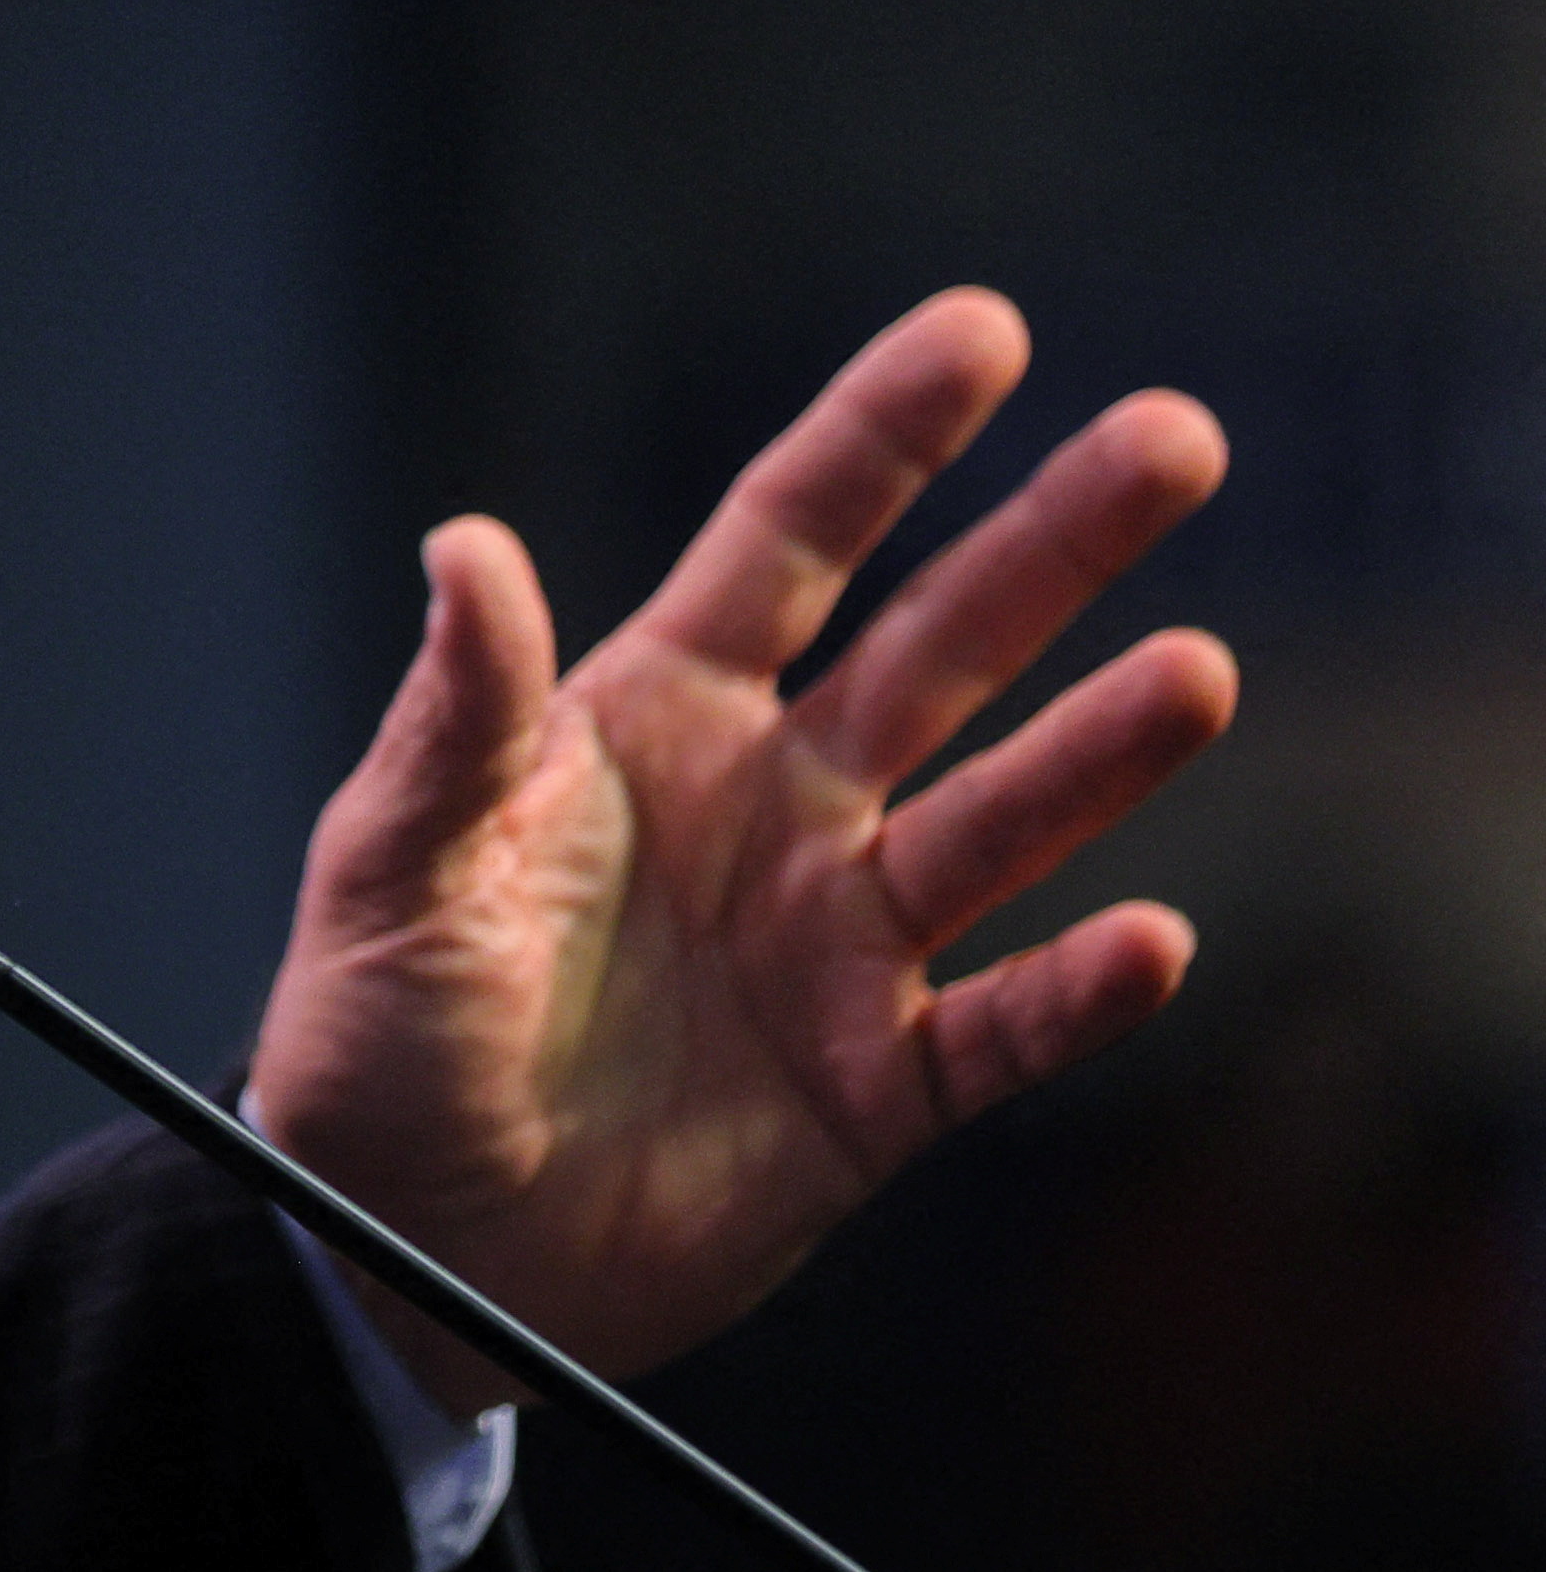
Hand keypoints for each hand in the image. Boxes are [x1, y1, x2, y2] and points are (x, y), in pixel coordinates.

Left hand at [243, 287, 1237, 1407]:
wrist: (397, 1241)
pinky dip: (1077, 994)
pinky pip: (1002, 1031)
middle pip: (942, 650)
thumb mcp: (394, 855)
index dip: (881, 436)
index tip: (982, 331)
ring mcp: (835, 946)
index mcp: (654, 721)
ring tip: (1198, 674)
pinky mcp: (871, 1090)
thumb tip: (465, 545)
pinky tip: (1150, 942)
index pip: (791, 543)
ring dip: (1099, 755)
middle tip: (1176, 439)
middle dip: (1054, 547)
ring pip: (1001, 823)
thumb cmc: (373, 1029)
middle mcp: (771, 809)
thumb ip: (458, 712)